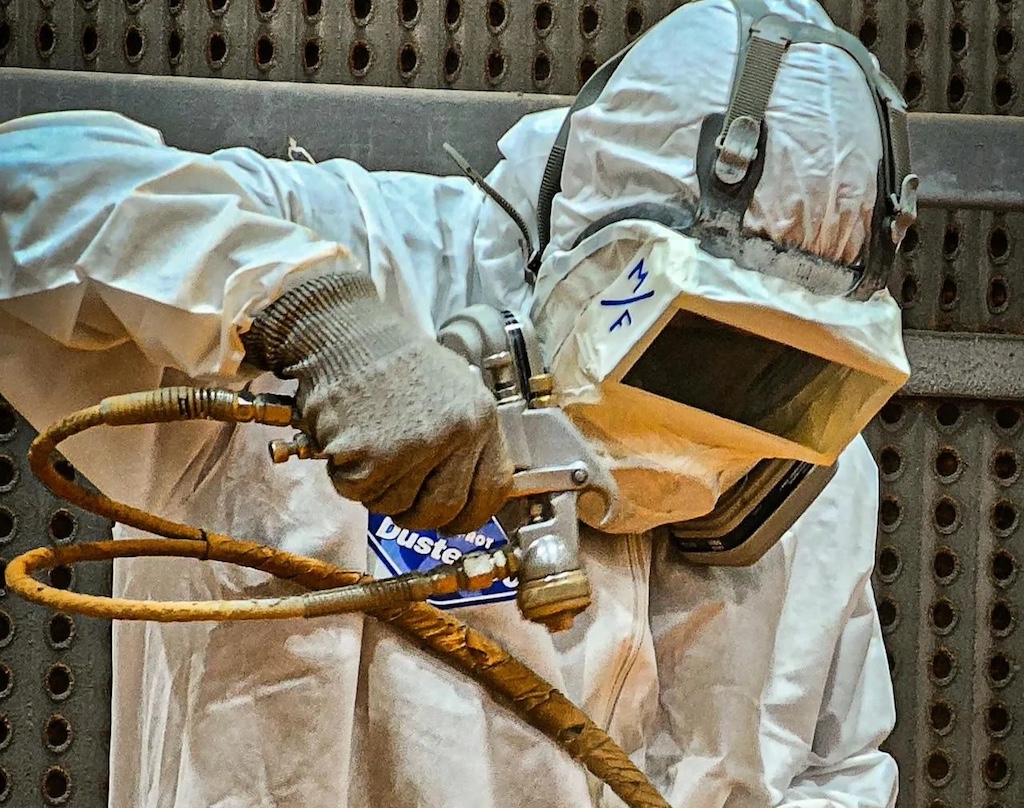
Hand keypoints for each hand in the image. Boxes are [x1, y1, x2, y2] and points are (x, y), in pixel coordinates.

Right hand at [243, 273, 513, 533]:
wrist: (345, 334)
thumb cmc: (395, 362)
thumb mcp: (454, 390)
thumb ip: (466, 440)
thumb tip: (466, 494)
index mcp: (481, 417)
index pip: (493, 489)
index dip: (470, 515)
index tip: (452, 522)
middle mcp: (456, 434)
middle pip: (442, 509)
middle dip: (417, 514)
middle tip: (397, 497)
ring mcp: (415, 447)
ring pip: (395, 505)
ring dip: (376, 489)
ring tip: (367, 449)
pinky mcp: (373, 456)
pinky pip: (358, 493)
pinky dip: (345, 477)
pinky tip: (346, 443)